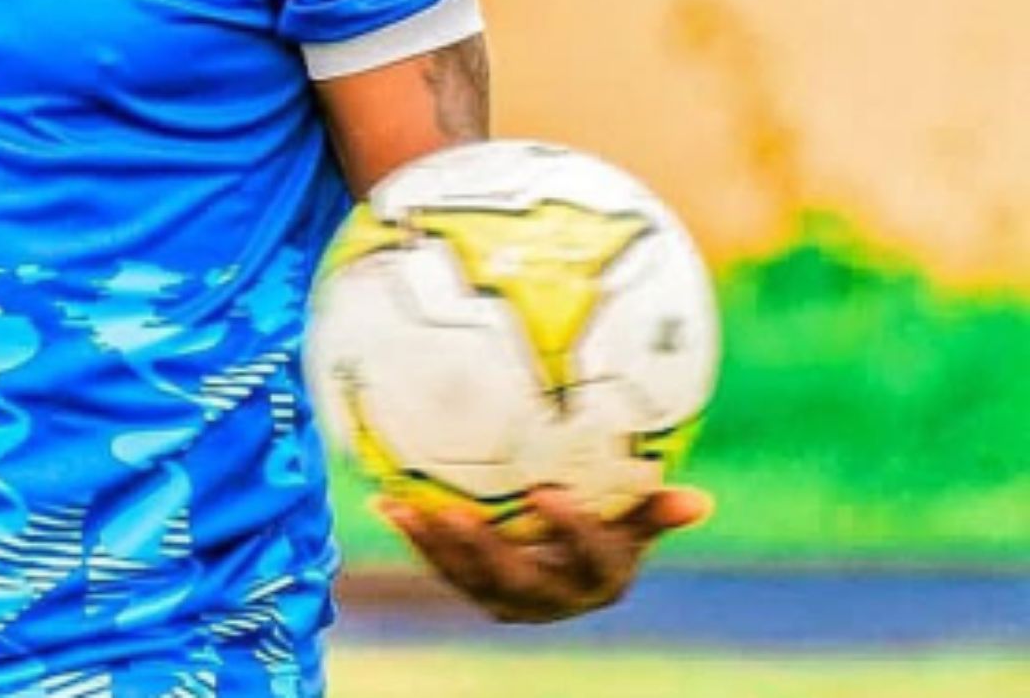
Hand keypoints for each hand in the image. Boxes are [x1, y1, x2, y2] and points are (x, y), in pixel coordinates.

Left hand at [379, 485, 710, 623]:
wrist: (571, 567)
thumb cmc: (611, 526)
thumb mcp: (634, 521)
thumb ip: (654, 509)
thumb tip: (703, 500)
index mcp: (601, 579)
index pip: (589, 558)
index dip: (569, 531)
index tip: (546, 491)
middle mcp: (555, 598)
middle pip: (519, 580)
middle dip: (486, 552)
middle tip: (457, 514)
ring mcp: (513, 600)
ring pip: (471, 580)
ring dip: (437, 547)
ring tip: (407, 510)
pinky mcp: (479, 591)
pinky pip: (445, 567)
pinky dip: (417, 537)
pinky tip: (387, 502)